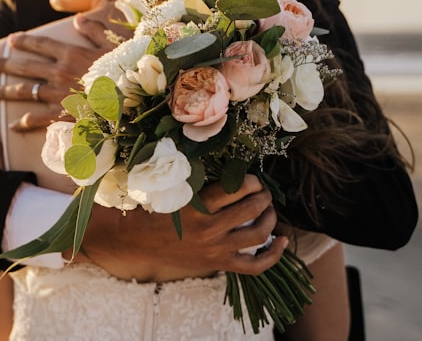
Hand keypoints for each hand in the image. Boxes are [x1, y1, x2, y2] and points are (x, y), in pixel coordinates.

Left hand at [0, 15, 114, 130]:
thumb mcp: (114, 46)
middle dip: (5, 64)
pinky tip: (12, 125)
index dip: (25, 41)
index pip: (42, 44)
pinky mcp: (62, 115)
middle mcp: (60, 73)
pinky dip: (23, 123)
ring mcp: (58, 94)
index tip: (11, 40)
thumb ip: (95, 31)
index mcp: (71, 54)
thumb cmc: (125, 72)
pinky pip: (38, 119)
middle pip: (26, 66)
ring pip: (26, 91)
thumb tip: (79, 19)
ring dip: (7, 91)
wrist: (129, 103)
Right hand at [74, 175, 284, 280]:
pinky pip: (255, 265)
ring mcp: (217, 249)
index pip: (238, 188)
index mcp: (198, 205)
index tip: (252, 178)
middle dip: (264, 196)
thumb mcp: (172, 187)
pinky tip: (283, 241)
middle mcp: (210, 229)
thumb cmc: (154, 207)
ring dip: (270, 217)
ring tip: (269, 209)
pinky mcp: (220, 264)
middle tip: (263, 191)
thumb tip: (222, 156)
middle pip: (253, 208)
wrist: (138, 241)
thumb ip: (196, 176)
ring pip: (259, 233)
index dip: (252, 180)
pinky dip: (274, 254)